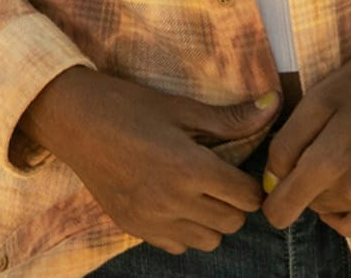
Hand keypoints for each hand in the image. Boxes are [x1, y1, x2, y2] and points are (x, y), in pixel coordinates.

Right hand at [23, 68, 274, 256]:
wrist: (75, 120)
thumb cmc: (130, 106)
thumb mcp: (181, 107)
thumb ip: (231, 118)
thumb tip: (275, 104)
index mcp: (189, 168)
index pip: (246, 196)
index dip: (251, 182)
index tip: (242, 167)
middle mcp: (174, 202)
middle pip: (232, 222)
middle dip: (235, 201)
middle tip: (221, 175)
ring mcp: (152, 221)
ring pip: (208, 241)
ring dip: (212, 218)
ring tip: (199, 189)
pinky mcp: (134, 229)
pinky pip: (177, 246)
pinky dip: (185, 229)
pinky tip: (174, 200)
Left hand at [260, 0, 350, 238]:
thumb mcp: (317, 99)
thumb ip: (286, 144)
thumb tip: (272, 180)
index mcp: (329, 163)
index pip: (281, 211)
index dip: (272, 193)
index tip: (280, 171)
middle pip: (306, 203)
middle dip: (304, 178)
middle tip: (322, 139)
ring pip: (329, 209)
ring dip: (327, 188)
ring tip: (344, 147)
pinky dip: (345, 206)